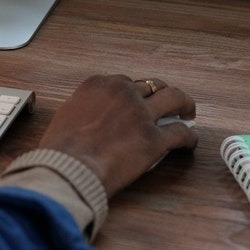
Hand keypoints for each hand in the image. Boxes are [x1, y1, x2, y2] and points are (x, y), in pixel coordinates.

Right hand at [37, 74, 196, 196]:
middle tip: (169, 104)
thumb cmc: (60, 147)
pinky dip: (188, 137)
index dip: (136, 94)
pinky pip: (181, 133)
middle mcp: (123, 92)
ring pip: (174, 99)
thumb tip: (93, 117)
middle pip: (153, 85)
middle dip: (162, 93)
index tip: (139, 101)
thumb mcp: (68, 113)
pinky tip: (189, 143)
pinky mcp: (154, 139)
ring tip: (188, 113)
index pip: (126, 82)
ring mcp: (141, 114)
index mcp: (100, 84)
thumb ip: (86, 107)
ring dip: (184, 104)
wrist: (68, 167)